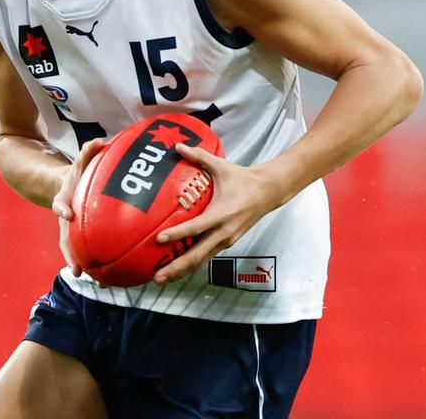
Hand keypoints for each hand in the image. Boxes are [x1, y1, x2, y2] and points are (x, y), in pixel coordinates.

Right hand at [52, 138, 105, 277]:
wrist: (65, 186)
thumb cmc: (78, 174)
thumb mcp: (80, 162)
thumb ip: (87, 152)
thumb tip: (98, 141)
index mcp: (64, 199)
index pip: (60, 203)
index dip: (61, 208)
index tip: (66, 214)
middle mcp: (67, 218)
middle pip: (65, 240)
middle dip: (71, 255)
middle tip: (77, 270)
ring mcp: (73, 231)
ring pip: (77, 253)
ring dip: (86, 268)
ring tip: (101, 283)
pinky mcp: (83, 238)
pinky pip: (89, 253)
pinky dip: (99, 266)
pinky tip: (113, 279)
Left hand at [153, 143, 281, 284]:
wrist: (269, 192)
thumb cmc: (243, 179)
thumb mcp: (220, 166)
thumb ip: (198, 156)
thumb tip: (177, 146)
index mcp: (221, 214)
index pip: (195, 227)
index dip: (177, 234)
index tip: (159, 239)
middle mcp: (223, 232)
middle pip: (196, 255)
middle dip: (176, 268)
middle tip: (156, 276)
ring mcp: (226, 240)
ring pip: (201, 261)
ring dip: (182, 271)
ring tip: (163, 279)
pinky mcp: (228, 243)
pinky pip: (207, 257)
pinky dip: (192, 264)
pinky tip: (178, 270)